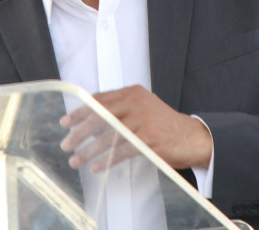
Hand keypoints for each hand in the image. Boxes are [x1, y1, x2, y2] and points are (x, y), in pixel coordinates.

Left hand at [60, 85, 211, 170]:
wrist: (193, 137)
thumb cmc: (163, 124)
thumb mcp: (143, 106)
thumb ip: (120, 107)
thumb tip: (90, 116)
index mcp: (132, 92)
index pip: (99, 100)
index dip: (80, 111)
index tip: (65, 122)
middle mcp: (136, 103)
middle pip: (99, 117)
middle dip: (79, 132)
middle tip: (66, 143)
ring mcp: (142, 120)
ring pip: (107, 136)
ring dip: (88, 150)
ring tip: (76, 159)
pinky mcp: (148, 139)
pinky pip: (120, 151)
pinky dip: (106, 160)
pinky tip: (96, 166)